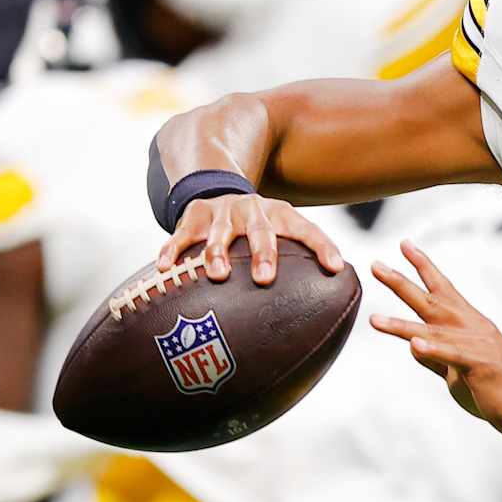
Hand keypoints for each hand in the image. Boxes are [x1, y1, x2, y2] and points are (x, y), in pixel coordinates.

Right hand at [158, 193, 342, 283]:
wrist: (217, 187)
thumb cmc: (258, 229)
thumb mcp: (279, 232)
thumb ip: (300, 263)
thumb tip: (327, 313)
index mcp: (281, 215)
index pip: (307, 229)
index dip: (323, 247)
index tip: (335, 268)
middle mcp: (253, 210)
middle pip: (261, 230)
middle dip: (263, 253)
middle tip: (265, 278)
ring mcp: (222, 211)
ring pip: (219, 233)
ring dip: (217, 253)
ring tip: (217, 275)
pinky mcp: (194, 216)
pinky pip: (181, 235)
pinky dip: (172, 251)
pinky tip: (165, 268)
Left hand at [370, 240, 501, 455]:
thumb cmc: (497, 390)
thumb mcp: (458, 370)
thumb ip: (436, 357)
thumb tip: (412, 345)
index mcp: (469, 324)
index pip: (443, 288)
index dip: (423, 266)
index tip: (404, 244)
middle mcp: (472, 327)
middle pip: (432, 300)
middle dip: (402, 282)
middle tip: (376, 265)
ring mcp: (477, 345)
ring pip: (434, 330)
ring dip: (401, 325)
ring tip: (374, 320)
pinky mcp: (481, 366)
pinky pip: (452, 355)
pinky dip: (433, 350)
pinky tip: (413, 344)